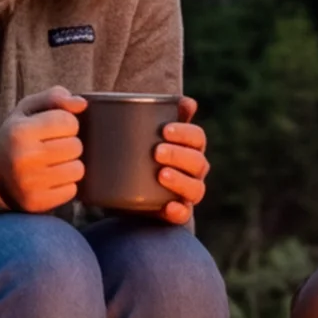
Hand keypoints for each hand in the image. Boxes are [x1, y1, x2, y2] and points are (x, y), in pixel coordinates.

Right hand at [0, 89, 87, 212]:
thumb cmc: (15, 137)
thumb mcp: (26, 110)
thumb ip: (54, 97)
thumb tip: (82, 104)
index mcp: (20, 131)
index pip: (68, 122)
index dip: (66, 123)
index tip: (54, 129)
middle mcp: (24, 158)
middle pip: (76, 146)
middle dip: (69, 144)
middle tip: (53, 147)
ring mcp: (30, 183)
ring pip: (77, 170)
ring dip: (70, 165)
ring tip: (53, 163)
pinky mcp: (37, 203)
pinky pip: (72, 190)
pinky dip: (65, 185)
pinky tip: (50, 179)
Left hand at [146, 104, 209, 225]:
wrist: (118, 187)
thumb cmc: (134, 153)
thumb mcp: (139, 132)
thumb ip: (156, 113)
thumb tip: (189, 102)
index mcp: (189, 148)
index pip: (197, 137)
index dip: (185, 132)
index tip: (164, 130)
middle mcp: (193, 171)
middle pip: (198, 162)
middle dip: (180, 155)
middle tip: (156, 151)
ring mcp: (186, 193)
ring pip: (196, 188)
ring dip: (180, 180)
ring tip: (161, 174)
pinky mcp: (175, 213)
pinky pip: (184, 215)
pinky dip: (178, 210)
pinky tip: (168, 206)